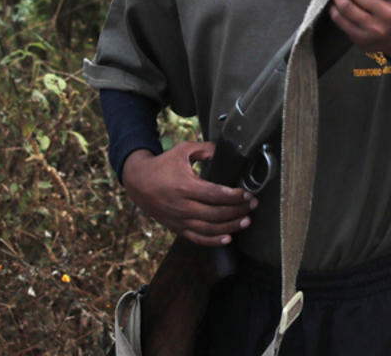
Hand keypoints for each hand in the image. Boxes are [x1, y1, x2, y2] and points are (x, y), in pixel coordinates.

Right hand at [122, 142, 258, 246]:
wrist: (138, 182)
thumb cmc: (162, 165)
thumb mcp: (182, 151)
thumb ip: (204, 149)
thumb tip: (224, 149)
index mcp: (185, 186)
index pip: (215, 195)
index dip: (234, 196)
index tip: (247, 194)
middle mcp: (182, 206)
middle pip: (215, 214)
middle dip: (237, 211)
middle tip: (252, 205)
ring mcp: (179, 219)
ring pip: (209, 229)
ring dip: (230, 227)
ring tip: (246, 221)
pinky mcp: (176, 228)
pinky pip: (197, 238)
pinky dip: (213, 241)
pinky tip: (227, 238)